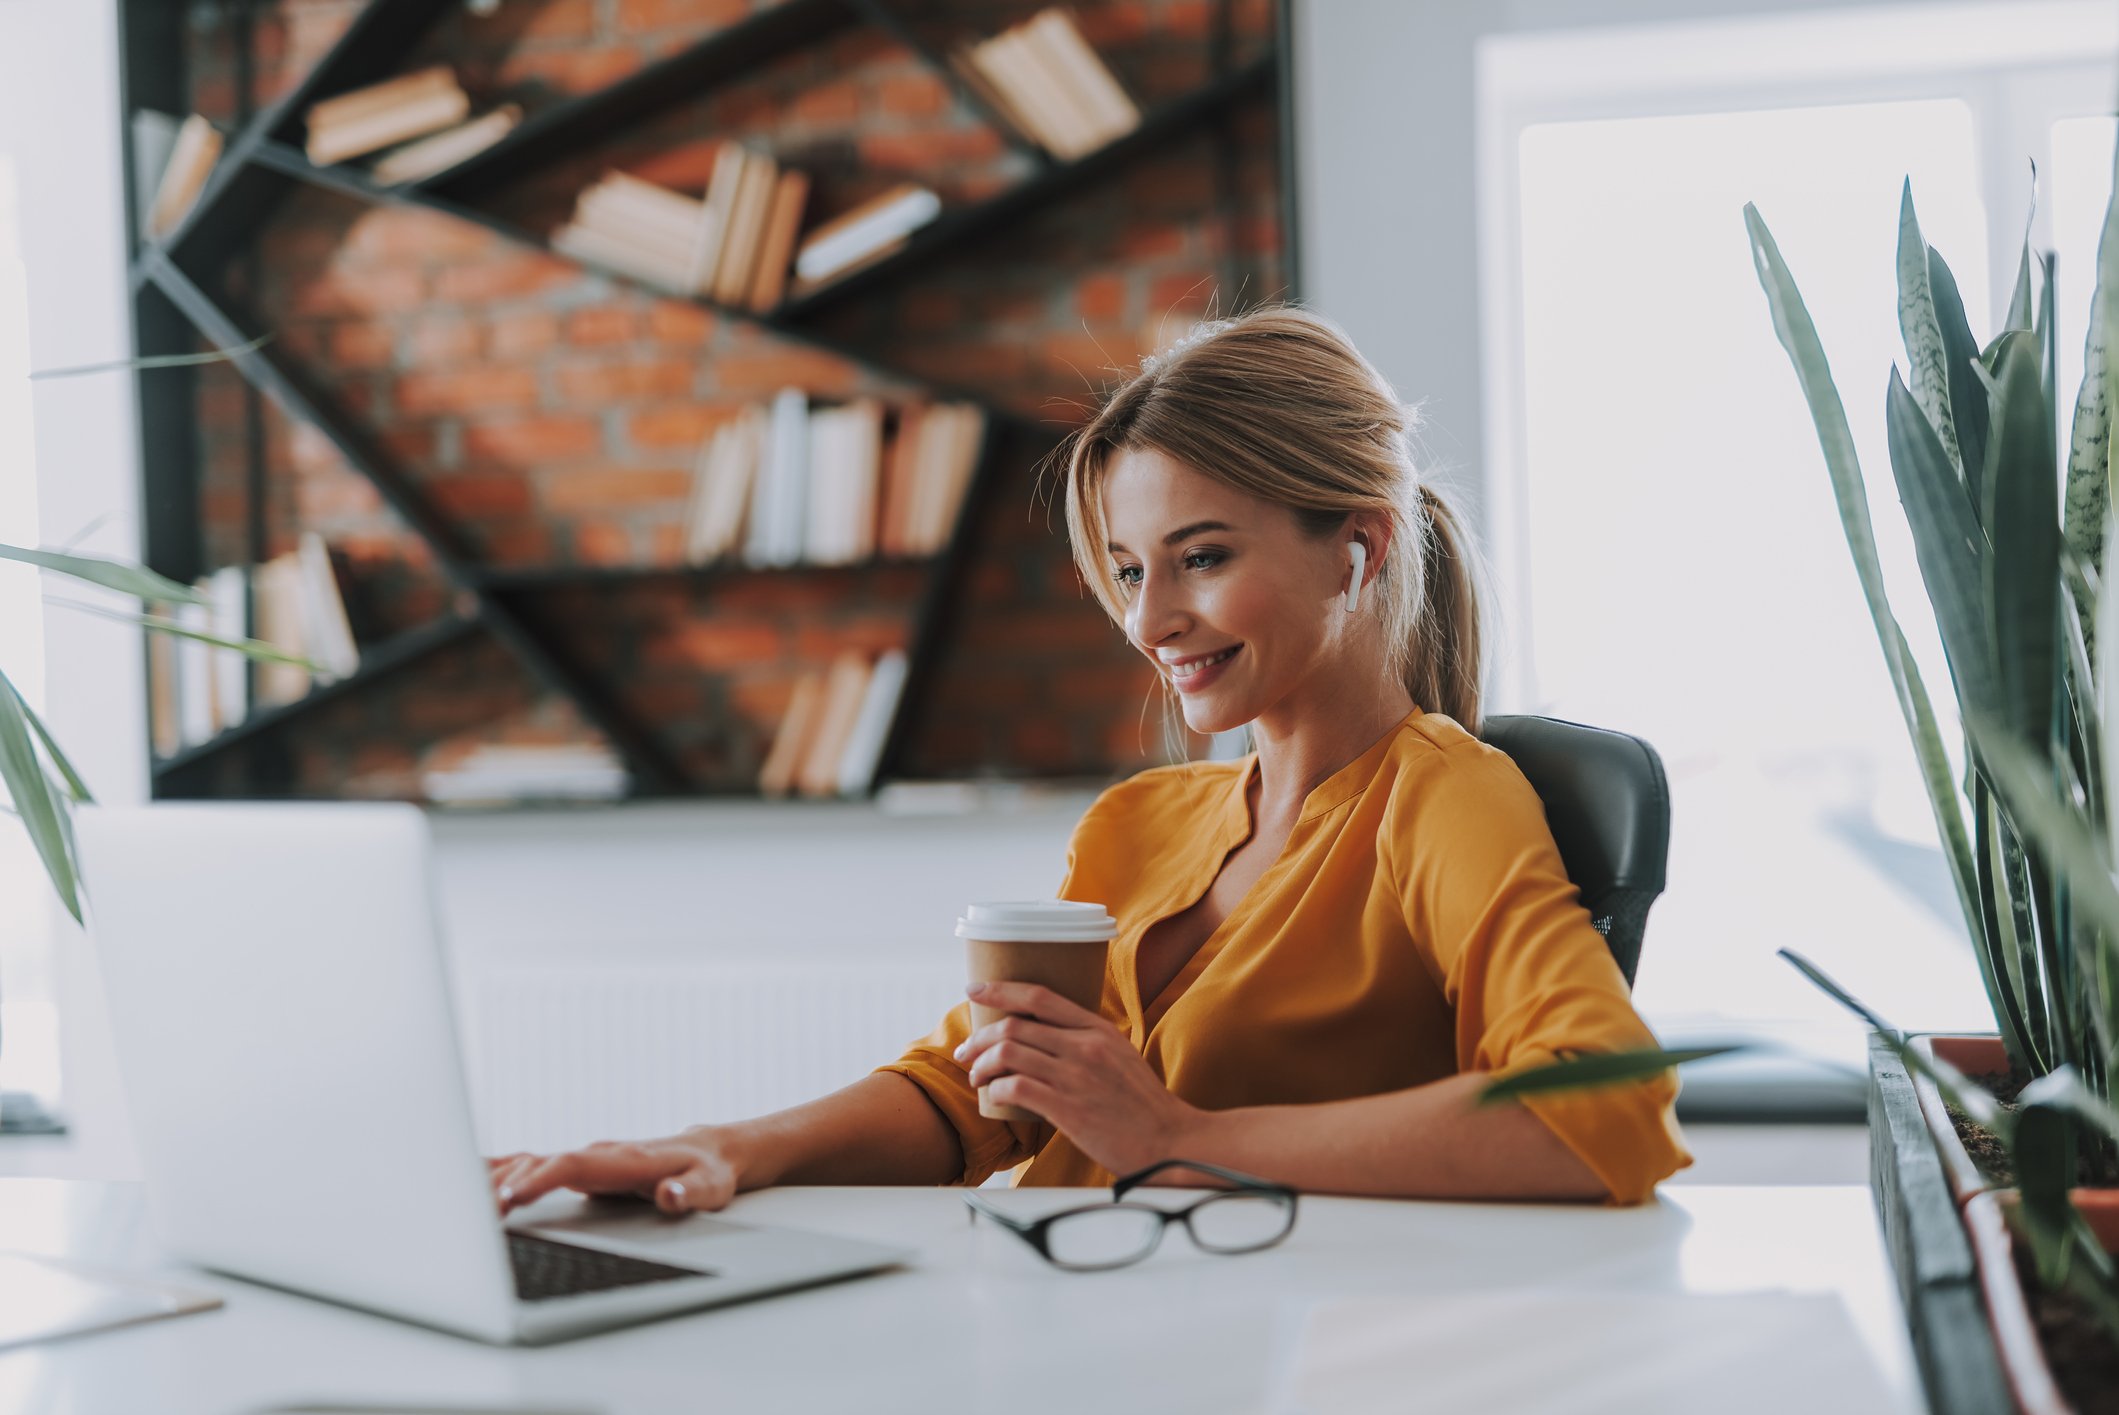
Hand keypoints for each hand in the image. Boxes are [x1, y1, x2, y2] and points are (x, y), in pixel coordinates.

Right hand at [487, 1127, 741, 1217]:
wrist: (708, 1152)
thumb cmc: (707, 1173)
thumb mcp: (710, 1188)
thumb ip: (689, 1194)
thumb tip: (668, 1195)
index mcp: (624, 1158)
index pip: (573, 1164)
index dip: (540, 1179)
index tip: (511, 1199)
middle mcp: (597, 1152)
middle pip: (540, 1161)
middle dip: (504, 1184)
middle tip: (470, 1212)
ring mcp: (584, 1157)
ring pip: (529, 1161)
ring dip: (492, 1177)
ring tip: (452, 1197)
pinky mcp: (575, 1166)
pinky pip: (529, 1165)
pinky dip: (497, 1171)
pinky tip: (467, 1182)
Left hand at [953, 980, 1201, 1176]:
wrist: (1170, 1142)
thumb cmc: (1142, 1104)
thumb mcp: (1120, 1055)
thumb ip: (1086, 1041)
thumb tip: (1044, 1037)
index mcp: (1098, 1029)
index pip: (1040, 997)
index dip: (1001, 989)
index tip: (974, 989)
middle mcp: (1085, 1046)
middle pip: (1014, 1026)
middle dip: (979, 1037)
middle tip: (967, 1052)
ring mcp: (1076, 1077)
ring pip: (1009, 1054)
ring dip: (982, 1065)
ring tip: (976, 1077)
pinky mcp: (1069, 1110)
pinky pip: (1016, 1089)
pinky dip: (996, 1091)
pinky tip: (994, 1098)